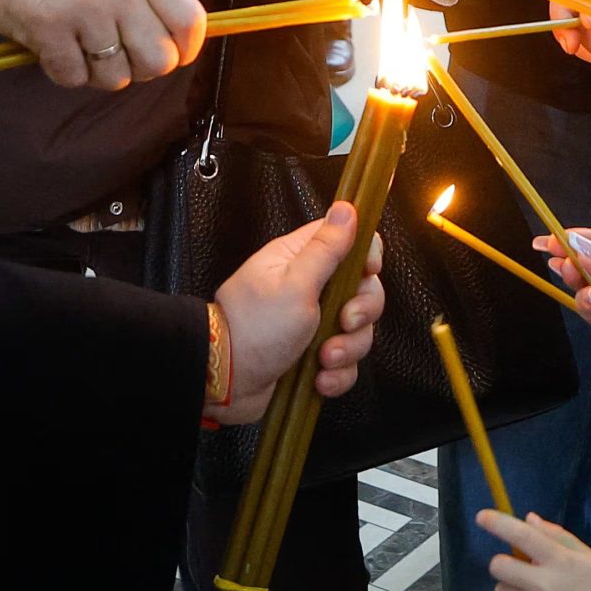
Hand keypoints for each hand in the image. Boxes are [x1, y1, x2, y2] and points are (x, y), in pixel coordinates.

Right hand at [0, 0, 206, 88]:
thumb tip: (183, 38)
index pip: (190, 20)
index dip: (185, 50)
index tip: (170, 57)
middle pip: (159, 60)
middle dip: (139, 71)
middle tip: (115, 59)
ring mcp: (84, 7)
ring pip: (116, 76)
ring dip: (96, 74)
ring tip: (77, 48)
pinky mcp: (48, 27)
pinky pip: (73, 78)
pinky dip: (62, 72)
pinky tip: (50, 48)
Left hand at [211, 201, 386, 423]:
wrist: (224, 382)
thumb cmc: (253, 328)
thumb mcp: (295, 284)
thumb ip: (326, 248)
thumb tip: (347, 208)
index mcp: (301, 260)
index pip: (349, 241)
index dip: (367, 255)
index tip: (366, 272)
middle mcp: (310, 288)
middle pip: (362, 289)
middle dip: (361, 312)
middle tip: (343, 322)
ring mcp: (313, 323)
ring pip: (357, 330)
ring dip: (347, 349)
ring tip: (323, 359)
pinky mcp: (314, 355)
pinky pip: (345, 362)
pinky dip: (337, 374)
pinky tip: (320, 379)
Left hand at [477, 510, 590, 590]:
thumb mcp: (587, 558)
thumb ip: (557, 535)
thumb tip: (529, 519)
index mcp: (560, 561)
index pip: (522, 536)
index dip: (498, 523)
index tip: (482, 516)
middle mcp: (543, 585)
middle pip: (499, 565)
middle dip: (503, 562)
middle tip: (518, 566)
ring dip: (511, 587)